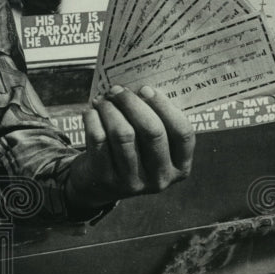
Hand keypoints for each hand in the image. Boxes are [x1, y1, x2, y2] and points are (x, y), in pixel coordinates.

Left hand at [65, 85, 194, 210]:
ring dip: (110, 109)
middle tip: (117, 90)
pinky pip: (99, 139)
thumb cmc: (131, 152)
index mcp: (180, 166)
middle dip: (132, 103)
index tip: (145, 89)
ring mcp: (133, 182)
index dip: (164, 106)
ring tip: (103, 100)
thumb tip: (139, 88)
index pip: (182, 133)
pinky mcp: (106, 179)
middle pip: (152, 131)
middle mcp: (160, 178)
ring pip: (123, 134)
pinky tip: (92, 112)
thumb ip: (154, 120)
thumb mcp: (150, 144)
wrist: (98, 185)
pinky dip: (93, 119)